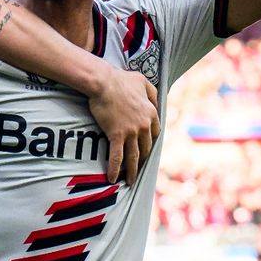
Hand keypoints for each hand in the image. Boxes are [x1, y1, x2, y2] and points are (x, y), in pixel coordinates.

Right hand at [87, 70, 160, 185]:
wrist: (104, 82)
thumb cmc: (120, 79)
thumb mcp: (142, 81)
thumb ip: (151, 92)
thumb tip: (156, 101)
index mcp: (151, 112)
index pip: (155, 133)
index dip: (150, 143)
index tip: (146, 150)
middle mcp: (144, 125)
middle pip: (146, 148)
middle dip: (142, 160)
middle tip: (137, 168)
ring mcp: (131, 132)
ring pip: (134, 156)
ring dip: (132, 171)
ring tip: (130, 181)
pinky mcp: (116, 135)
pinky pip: (117, 156)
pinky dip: (115, 169)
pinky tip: (112, 178)